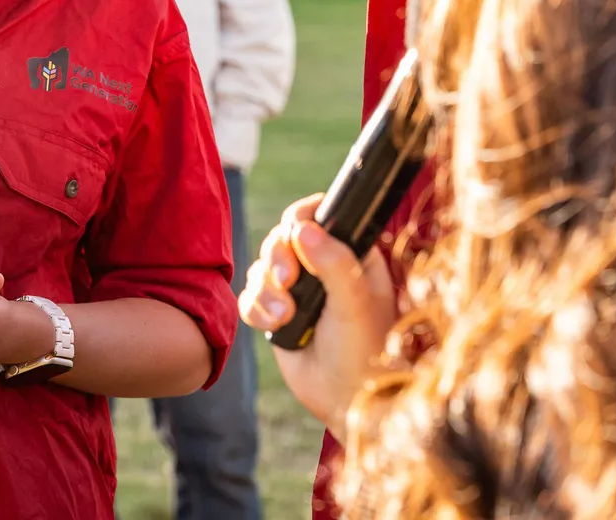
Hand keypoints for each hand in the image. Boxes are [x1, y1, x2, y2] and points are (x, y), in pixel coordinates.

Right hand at [240, 195, 396, 433]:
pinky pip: (250, 295)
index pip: (320, 214)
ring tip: (285, 318)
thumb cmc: (365, 352)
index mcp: (351, 253)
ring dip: (266, 290)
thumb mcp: (355, 304)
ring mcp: (298, 289)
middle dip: (277, 259)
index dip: (301, 219)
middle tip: (287, 283)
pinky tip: (276, 325)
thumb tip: (304, 229)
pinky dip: (256, 307)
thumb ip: (334, 263)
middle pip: (282, 237)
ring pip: (262, 266)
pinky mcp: (276, 312)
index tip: (295, 235)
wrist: (347, 400)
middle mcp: (323, 266)